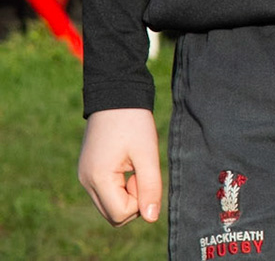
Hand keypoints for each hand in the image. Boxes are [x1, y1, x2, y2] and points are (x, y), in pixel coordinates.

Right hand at [77, 108, 162, 226]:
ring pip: (110, 205)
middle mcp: (86, 182)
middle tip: (140, 171)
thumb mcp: (147, 153)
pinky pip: (107, 192)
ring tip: (134, 165)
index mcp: (97, 179)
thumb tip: (151, 217)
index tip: (143, 174)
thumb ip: (150, 186)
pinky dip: (120, 185)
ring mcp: (85, 177)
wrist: (116, 95)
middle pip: (114, 215)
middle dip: (134, 200)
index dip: (140, 200)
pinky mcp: (89, 171)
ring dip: (127, 193)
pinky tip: (127, 163)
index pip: (121, 214)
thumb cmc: (133, 121)